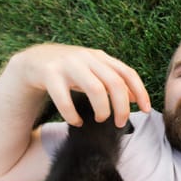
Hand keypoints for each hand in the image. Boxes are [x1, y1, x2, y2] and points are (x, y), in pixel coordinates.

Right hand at [13, 43, 150, 126]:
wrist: (34, 60)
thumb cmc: (71, 71)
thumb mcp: (94, 72)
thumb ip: (114, 81)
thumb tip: (136, 97)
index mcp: (101, 57)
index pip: (128, 73)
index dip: (140, 92)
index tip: (146, 110)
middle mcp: (87, 58)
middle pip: (115, 83)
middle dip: (122, 107)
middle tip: (121, 123)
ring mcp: (68, 64)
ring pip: (95, 89)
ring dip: (102, 109)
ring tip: (101, 119)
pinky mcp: (49, 74)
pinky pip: (65, 99)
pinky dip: (73, 115)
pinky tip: (76, 122)